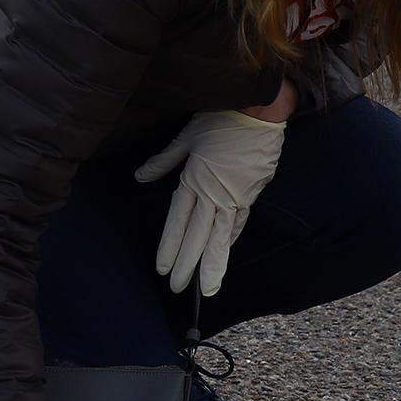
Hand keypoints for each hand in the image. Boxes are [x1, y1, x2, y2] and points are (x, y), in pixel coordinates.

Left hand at [134, 109, 287, 298]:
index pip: (179, 222)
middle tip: (180, 289)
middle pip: (199, 237)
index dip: (170, 247)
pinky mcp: (253, 193)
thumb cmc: (221, 118)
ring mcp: (236, 196)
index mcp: (195, 180)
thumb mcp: (187, 137)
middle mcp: (214, 194)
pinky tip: (224, 251)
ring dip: (215, 264)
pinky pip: (239, 221)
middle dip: (189, 265)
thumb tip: (140, 176)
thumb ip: (163, 160)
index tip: (163, 269)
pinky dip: (230, 238)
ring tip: (209, 288)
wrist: (261, 110)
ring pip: (222, 237)